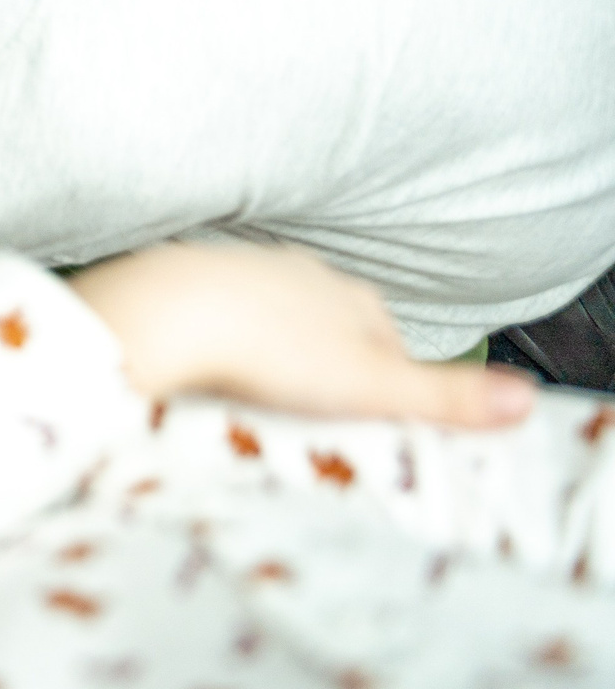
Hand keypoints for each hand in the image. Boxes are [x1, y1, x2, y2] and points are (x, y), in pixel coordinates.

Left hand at [70, 242, 535, 426]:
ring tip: (263, 398)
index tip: (373, 419)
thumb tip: (524, 398)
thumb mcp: (371, 385)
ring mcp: (239, 269)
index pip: (388, 342)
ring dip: (273, 353)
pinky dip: (220, 342)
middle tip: (316, 415)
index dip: (386, 385)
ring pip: (273, 319)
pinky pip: (216, 317)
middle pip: (331, 328)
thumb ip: (444, 396)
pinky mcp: (186, 279)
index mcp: (350, 296)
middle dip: (328, 367)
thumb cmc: (270, 351)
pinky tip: (210, 369)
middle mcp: (298, 272)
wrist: (164, 314)